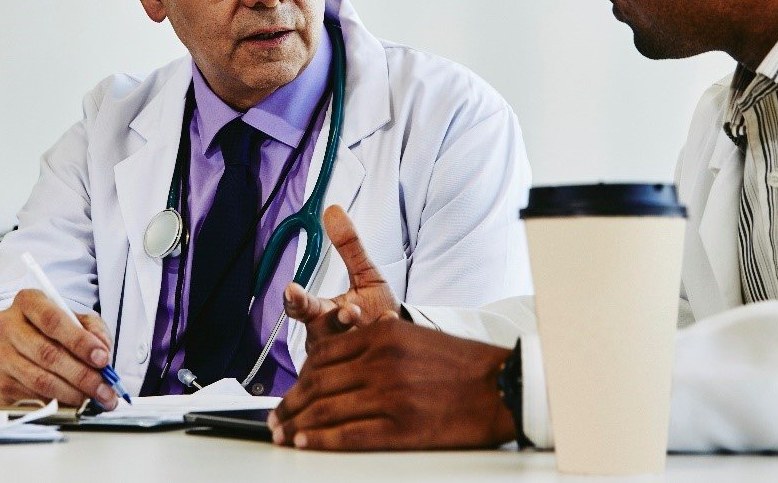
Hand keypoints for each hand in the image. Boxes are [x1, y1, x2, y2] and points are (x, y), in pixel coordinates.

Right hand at [0, 288, 118, 408]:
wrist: (19, 352)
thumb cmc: (51, 332)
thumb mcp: (76, 320)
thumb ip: (94, 331)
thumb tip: (103, 353)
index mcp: (27, 301)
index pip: (52, 320)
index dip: (80, 341)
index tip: (102, 358)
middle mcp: (7, 326)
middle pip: (47, 353)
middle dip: (82, 374)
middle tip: (104, 387)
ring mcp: (0, 356)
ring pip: (41, 380)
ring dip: (73, 393)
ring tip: (94, 397)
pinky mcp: (1, 384)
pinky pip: (33, 398)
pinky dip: (58, 403)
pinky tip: (73, 402)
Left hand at [269, 319, 515, 450]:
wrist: (502, 386)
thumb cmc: (463, 364)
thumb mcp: (413, 336)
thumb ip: (375, 341)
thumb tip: (339, 355)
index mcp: (381, 335)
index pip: (323, 357)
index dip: (298, 378)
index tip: (287, 392)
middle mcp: (380, 361)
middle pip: (318, 383)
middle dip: (290, 404)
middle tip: (274, 418)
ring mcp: (390, 394)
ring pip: (327, 410)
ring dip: (298, 424)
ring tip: (283, 434)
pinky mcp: (401, 427)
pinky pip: (349, 435)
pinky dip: (321, 440)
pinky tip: (306, 443)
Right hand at [284, 204, 399, 353]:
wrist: (400, 338)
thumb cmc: (375, 307)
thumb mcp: (365, 273)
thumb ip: (349, 246)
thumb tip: (333, 209)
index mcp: (323, 313)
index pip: (301, 307)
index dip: (295, 300)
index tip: (293, 289)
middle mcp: (331, 336)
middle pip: (320, 332)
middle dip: (332, 322)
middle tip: (347, 310)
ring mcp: (349, 353)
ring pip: (344, 347)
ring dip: (354, 330)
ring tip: (363, 313)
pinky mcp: (369, 365)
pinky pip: (373, 353)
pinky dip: (383, 333)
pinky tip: (390, 320)